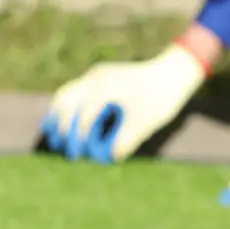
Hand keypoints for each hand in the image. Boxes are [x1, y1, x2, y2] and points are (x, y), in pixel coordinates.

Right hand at [40, 43, 208, 163]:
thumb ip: (127, 140)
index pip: (84, 115)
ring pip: (66, 93)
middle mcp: (97, 77)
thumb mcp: (146, 122)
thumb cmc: (161, 97)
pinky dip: (68, 108)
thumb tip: (109, 157)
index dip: (78, 138)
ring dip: (59, 115)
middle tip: (60, 147)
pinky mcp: (99, 76)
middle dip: (60, 126)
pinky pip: (75, 91)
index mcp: (107, 87)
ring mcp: (96, 74)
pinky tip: (68, 124)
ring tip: (55, 136)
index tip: (76, 155)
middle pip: (65, 100)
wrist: (173, 72)